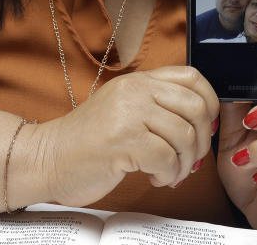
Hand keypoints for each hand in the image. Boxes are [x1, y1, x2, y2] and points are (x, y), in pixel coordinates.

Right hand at [35, 66, 219, 207]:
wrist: (46, 158)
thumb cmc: (87, 142)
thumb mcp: (123, 109)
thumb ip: (155, 105)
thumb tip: (201, 119)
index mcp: (138, 81)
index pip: (192, 77)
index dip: (210, 103)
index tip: (205, 127)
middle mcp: (135, 91)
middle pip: (196, 107)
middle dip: (202, 140)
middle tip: (190, 159)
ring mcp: (128, 114)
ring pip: (184, 136)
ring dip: (184, 164)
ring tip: (169, 173)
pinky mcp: (122, 141)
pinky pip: (166, 159)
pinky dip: (167, 175)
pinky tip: (154, 179)